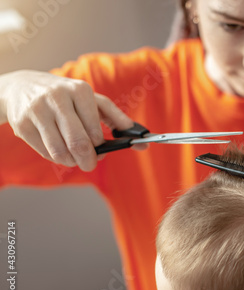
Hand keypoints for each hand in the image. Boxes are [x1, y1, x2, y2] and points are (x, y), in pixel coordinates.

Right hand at [0, 70, 144, 170]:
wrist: (22, 86)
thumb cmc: (66, 96)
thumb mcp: (92, 100)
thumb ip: (116, 117)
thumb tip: (137, 136)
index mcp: (79, 91)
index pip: (95, 130)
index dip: (100, 147)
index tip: (102, 151)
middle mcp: (57, 98)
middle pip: (78, 143)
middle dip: (88, 160)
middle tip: (90, 164)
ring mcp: (37, 111)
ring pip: (60, 152)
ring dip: (71, 161)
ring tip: (74, 158)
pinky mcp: (22, 125)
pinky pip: (45, 153)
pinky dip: (55, 157)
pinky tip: (58, 150)